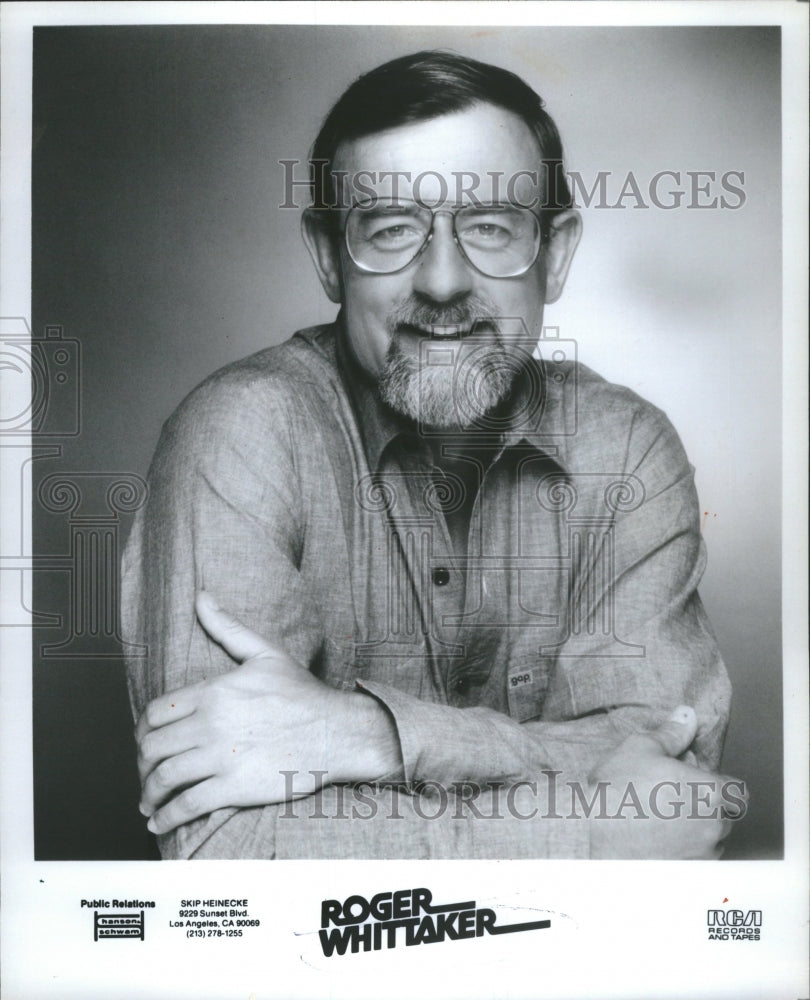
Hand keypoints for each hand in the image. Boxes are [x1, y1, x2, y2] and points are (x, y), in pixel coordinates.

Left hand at [136, 591, 399, 834]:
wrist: (337, 732)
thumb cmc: (302, 694)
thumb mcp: (265, 653)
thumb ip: (227, 627)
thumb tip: (202, 597)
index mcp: (214, 691)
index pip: (156, 713)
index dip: (143, 732)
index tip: (146, 743)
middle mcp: (212, 723)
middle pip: (153, 747)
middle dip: (143, 765)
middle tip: (147, 774)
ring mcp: (221, 757)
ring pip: (164, 778)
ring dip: (150, 795)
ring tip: (151, 803)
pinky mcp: (234, 787)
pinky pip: (186, 805)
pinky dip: (167, 817)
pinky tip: (161, 822)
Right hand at [588, 706, 745, 858]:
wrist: (592, 835)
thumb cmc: (618, 791)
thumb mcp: (641, 748)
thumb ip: (671, 733)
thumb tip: (686, 716)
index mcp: (711, 792)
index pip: (737, 791)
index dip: (717, 785)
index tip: (695, 782)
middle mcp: (713, 826)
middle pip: (724, 816)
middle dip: (705, 806)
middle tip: (672, 795)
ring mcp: (700, 854)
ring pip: (709, 840)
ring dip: (695, 829)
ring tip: (661, 818)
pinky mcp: (684, 873)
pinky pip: (693, 859)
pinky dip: (682, 850)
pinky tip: (655, 838)